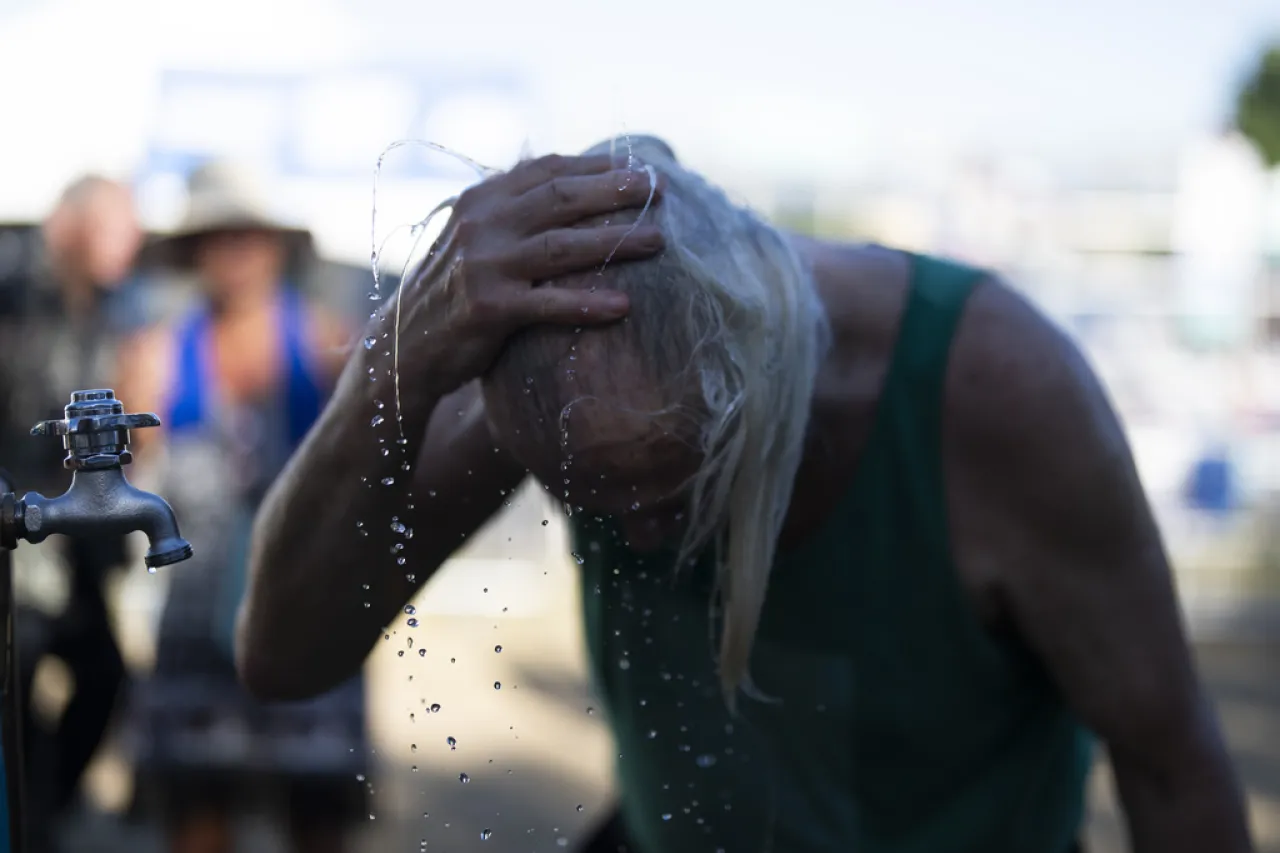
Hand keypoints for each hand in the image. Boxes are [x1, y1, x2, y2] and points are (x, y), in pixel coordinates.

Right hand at [385, 153, 664, 396]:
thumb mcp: (476, 238)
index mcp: (482, 199)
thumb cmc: (455, 290)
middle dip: (615, 191)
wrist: (404, 346)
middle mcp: (481, 224)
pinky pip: (549, 304)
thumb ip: (514, 210)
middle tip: (658, 189)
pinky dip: (588, 303)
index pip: (547, 170)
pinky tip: (624, 306)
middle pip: (561, 198)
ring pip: (561, 246)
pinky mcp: (488, 308)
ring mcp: (483, 265)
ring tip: (657, 242)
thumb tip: (573, 181)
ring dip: (615, 242)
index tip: (640, 167)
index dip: (597, 166)